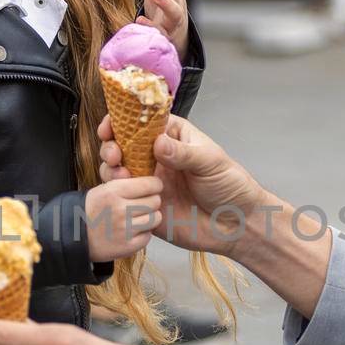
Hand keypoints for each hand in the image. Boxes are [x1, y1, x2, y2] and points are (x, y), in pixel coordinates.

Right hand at [84, 176, 162, 261]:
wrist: (74, 236)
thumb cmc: (91, 210)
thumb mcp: (104, 189)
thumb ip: (127, 184)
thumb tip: (152, 181)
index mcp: (114, 191)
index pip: (150, 184)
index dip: (154, 185)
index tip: (153, 187)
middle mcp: (120, 209)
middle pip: (155, 201)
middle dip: (152, 201)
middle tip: (143, 204)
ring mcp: (125, 229)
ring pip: (155, 218)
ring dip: (150, 217)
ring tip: (138, 218)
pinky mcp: (128, 245)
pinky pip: (148, 236)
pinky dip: (143, 234)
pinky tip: (132, 231)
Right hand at [98, 114, 262, 255]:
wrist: (234, 223)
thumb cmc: (229, 185)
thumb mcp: (210, 162)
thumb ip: (183, 153)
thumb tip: (157, 143)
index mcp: (173, 137)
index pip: (142, 122)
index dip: (122, 121)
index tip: (110, 126)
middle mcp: (157, 157)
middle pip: (123, 145)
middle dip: (111, 146)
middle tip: (114, 154)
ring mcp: (150, 180)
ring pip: (118, 169)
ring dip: (112, 169)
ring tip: (119, 173)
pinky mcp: (146, 204)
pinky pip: (124, 197)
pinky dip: (117, 193)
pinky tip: (124, 193)